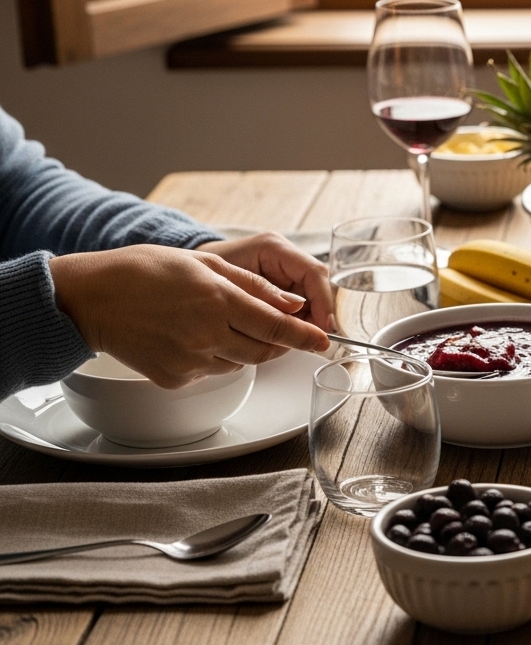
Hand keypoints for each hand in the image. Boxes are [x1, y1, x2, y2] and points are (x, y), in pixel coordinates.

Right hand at [50, 245, 330, 388]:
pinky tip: (190, 336)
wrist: (91, 298)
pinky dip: (213, 357)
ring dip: (242, 348)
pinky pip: (210, 372)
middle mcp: (207, 335)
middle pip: (264, 352)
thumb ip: (254, 287)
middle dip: (277, 344)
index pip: (277, 327)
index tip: (324, 342)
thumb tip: (294, 304)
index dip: (306, 337)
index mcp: (219, 301)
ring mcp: (190, 361)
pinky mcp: (174, 379)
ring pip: (239, 363)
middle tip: (274, 329)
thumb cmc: (145, 271)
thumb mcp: (205, 264)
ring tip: (216, 321)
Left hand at [198, 233, 334, 331]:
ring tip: (295, 340)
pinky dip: (296, 325)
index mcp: (274, 248)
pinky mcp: (282, 291)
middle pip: (318, 288)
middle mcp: (286, 259)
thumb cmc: (204, 275)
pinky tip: (286, 336)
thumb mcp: (232, 284)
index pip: (314, 272)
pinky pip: (299, 310)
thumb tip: (297, 317)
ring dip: (308, 323)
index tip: (324, 327)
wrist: (189, 276)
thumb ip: (265, 296)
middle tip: (311, 340)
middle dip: (318, 316)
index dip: (323, 301)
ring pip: (312, 302)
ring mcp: (286, 275)